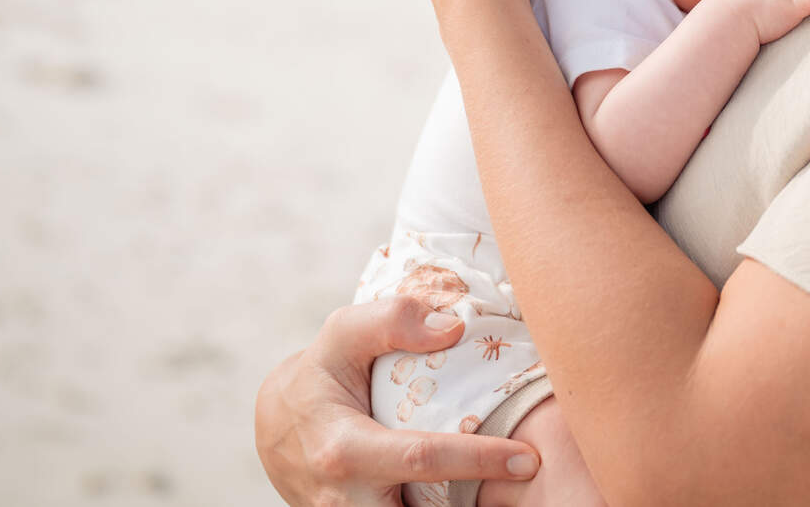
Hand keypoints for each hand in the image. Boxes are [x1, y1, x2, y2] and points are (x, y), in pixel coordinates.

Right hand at [254, 296, 540, 505]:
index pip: (421, 459)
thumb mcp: (343, 335)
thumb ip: (393, 320)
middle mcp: (347, 500)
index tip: (528, 458)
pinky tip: (481, 495)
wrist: (276, 428)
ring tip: (514, 494)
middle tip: (533, 486)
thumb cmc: (320, 375)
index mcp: (344, 450)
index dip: (479, 459)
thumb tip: (456, 327)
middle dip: (478, 505)